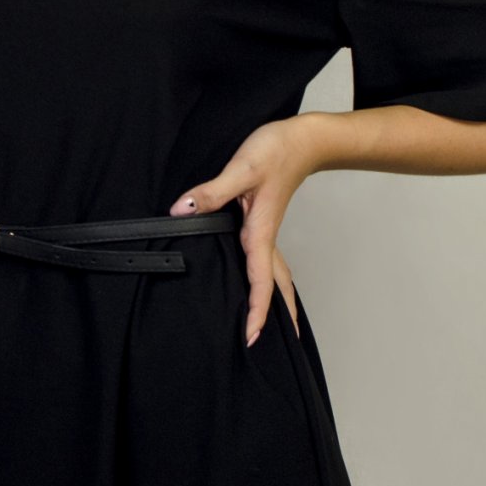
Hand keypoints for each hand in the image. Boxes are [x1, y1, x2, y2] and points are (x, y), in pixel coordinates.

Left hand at [166, 117, 314, 346]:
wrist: (302, 139)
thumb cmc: (276, 151)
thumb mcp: (241, 168)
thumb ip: (211, 191)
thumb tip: (183, 211)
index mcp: (260, 232)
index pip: (260, 281)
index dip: (256, 310)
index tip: (251, 336)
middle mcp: (266, 237)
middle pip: (276, 287)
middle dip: (275, 317)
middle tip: (268, 346)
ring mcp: (267, 230)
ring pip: (276, 276)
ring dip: (276, 301)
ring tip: (273, 326)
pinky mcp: (264, 221)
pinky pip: (268, 260)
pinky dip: (268, 280)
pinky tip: (258, 282)